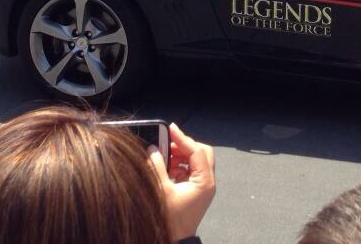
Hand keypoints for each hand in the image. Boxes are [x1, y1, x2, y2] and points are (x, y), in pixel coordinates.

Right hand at [148, 122, 215, 240]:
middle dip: (185, 146)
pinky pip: (190, 171)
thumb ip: (157, 167)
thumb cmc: (170, 220)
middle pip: (202, 153)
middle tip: (167, 143)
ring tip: (164, 157)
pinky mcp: (196, 190)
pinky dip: (179, 166)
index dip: (183, 138)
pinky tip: (166, 168)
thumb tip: (152, 149)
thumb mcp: (161, 191)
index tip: (171, 128)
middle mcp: (207, 182)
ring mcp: (203, 186)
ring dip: (181, 156)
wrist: (175, 241)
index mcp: (205, 181)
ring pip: (196, 161)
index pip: (197, 151)